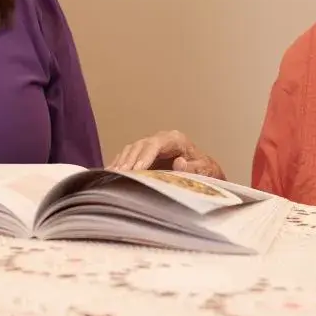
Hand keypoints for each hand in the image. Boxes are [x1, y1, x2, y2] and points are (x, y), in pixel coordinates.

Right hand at [110, 130, 225, 178]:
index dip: (145, 156)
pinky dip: (119, 164)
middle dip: (129, 160)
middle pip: (140, 145)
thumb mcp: (205, 170)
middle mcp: (160, 139)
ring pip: (131, 149)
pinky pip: (128, 156)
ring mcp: (151, 145)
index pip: (156, 144)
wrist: (204, 171)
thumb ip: (193, 168)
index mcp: (175, 139)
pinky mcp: (144, 154)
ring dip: (121, 162)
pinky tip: (110, 174)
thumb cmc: (204, 170)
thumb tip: (179, 162)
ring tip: (112, 176)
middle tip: (120, 175)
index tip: (137, 169)